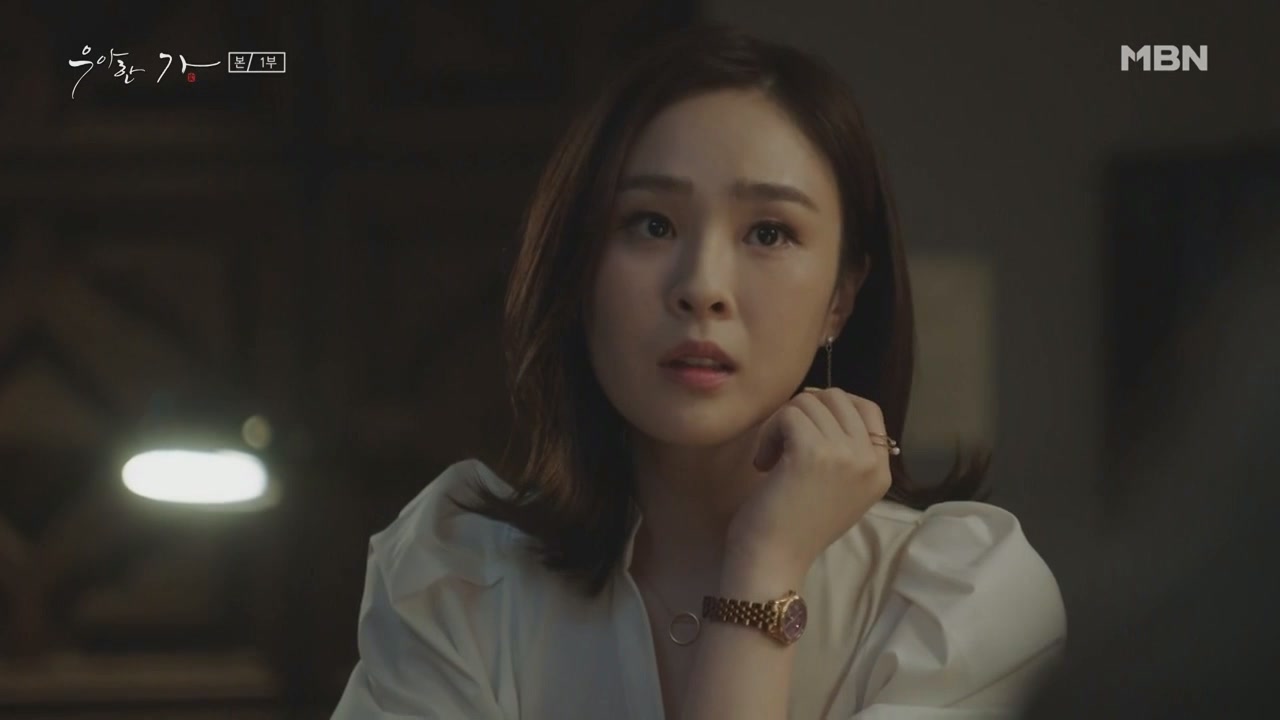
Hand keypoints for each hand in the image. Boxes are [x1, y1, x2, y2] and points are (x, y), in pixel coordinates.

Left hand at [726, 387, 893, 574]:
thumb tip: (819, 398)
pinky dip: (768, 434)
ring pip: (808, 402)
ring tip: (771, 460)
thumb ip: (844, 451)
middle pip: (837, 397)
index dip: (832, 407)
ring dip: (781, 425)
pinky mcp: (814, 452)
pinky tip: (763, 464)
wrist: (774, 562)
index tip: (804, 429)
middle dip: (803, 413)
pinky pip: (788, 414)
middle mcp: (870, 461)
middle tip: (783, 446)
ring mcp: (846, 455)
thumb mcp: (837, 489)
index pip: (868, 408)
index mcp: (881, 471)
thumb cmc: (795, 528)